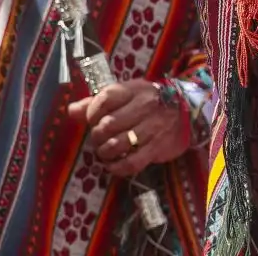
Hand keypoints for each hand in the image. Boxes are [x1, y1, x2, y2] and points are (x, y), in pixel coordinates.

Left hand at [66, 79, 190, 177]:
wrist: (186, 112)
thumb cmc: (150, 102)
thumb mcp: (127, 94)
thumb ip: (98, 102)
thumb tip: (71, 110)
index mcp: (133, 90)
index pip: (103, 100)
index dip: (91, 113)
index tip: (93, 119)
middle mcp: (143, 107)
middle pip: (107, 125)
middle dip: (97, 136)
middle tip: (99, 138)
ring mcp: (151, 129)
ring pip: (116, 145)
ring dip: (104, 152)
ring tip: (105, 151)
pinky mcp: (157, 148)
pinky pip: (131, 163)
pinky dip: (116, 168)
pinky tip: (112, 165)